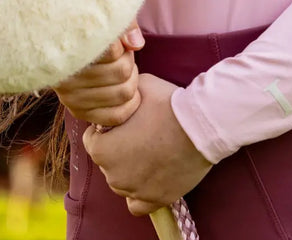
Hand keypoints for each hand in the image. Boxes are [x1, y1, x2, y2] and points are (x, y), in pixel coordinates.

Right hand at [53, 23, 144, 126]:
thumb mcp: (104, 15)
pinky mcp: (78, 112)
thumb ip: (124, 24)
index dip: (123, 46)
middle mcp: (66, 76)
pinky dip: (130, 104)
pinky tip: (126, 88)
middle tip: (123, 55)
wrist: (61, 44)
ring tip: (121, 69)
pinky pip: (117, 116)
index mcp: (69, 49)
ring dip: (131, 80)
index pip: (113, 51)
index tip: (117, 42)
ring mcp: (70, 97)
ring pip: (123, 93)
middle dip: (129, 61)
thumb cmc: (88, 28)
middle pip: (121, 72)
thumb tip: (136, 44)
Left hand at [82, 73, 211, 215]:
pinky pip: (137, 204)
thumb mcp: (137, 87)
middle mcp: (113, 175)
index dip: (104, 128)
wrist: (199, 126)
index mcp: (102, 150)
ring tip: (148, 151)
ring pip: (121, 182)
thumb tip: (117, 95)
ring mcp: (134, 190)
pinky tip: (148, 177)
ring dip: (129, 169)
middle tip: (138, 133)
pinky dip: (139, 194)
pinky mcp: (156, 200)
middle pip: (106, 161)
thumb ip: (120, 97)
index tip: (120, 121)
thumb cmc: (166, 104)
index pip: (91, 140)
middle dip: (117, 148)